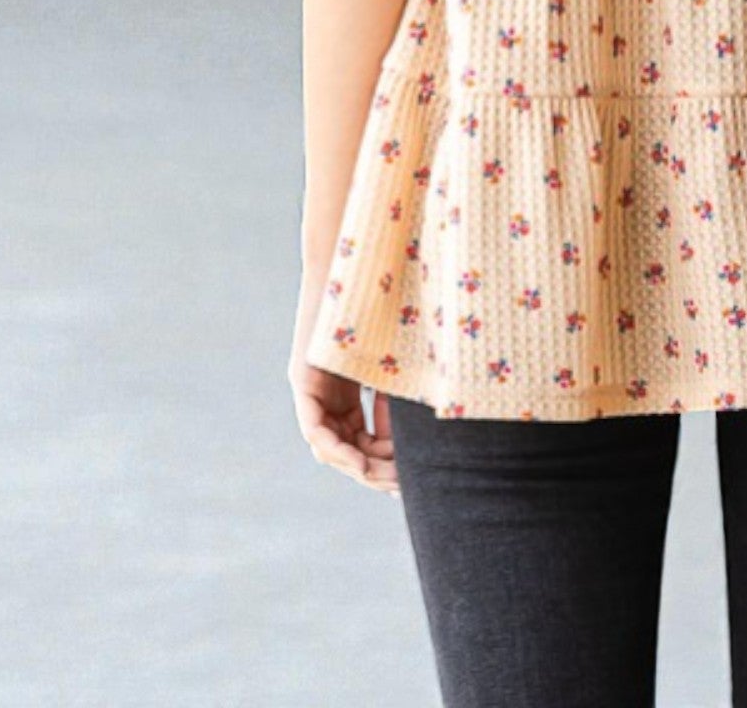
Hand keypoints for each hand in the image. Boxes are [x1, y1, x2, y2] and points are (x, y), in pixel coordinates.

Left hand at [289, 277, 399, 493]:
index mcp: (347, 390)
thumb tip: (443, 414)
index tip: (412, 474)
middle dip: (376, 470)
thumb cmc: (390, 300)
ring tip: (388, 479)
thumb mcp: (400, 358)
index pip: (363, 438)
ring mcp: (312, 388)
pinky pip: (315, 429)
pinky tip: (358, 463)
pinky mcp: (303, 378)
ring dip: (359, 466)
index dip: (387, 459)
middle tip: (403, 485)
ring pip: (330, 446)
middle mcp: (326, 395)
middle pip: (347, 448)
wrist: (361, 260)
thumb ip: (406, 386)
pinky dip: (337, 449)